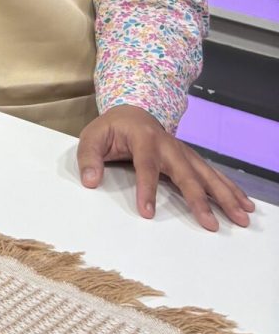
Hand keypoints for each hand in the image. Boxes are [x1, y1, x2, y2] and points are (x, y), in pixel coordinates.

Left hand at [77, 105, 254, 231]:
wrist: (133, 110)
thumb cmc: (112, 128)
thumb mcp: (92, 137)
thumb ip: (89, 158)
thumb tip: (90, 181)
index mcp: (143, 139)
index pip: (146, 166)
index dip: (147, 189)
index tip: (147, 213)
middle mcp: (168, 145)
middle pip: (186, 173)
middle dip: (199, 198)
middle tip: (210, 223)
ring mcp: (183, 151)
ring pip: (206, 174)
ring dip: (225, 195)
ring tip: (241, 216)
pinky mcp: (190, 158)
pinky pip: (212, 174)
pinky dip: (229, 189)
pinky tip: (244, 205)